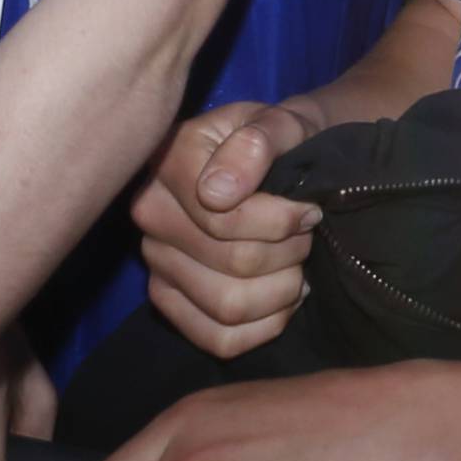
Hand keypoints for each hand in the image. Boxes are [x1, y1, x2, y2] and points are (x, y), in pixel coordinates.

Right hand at [133, 99, 322, 356]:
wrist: (273, 157)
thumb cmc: (275, 139)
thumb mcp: (278, 120)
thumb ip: (258, 141)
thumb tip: (219, 192)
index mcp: (170, 162)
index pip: (224, 219)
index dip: (280, 221)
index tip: (310, 210)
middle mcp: (151, 215)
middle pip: (232, 263)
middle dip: (288, 254)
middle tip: (308, 236)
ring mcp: (156, 263)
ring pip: (227, 306)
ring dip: (282, 291)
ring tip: (299, 266)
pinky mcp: (168, 301)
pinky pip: (219, 339)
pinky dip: (265, 327)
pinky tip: (284, 299)